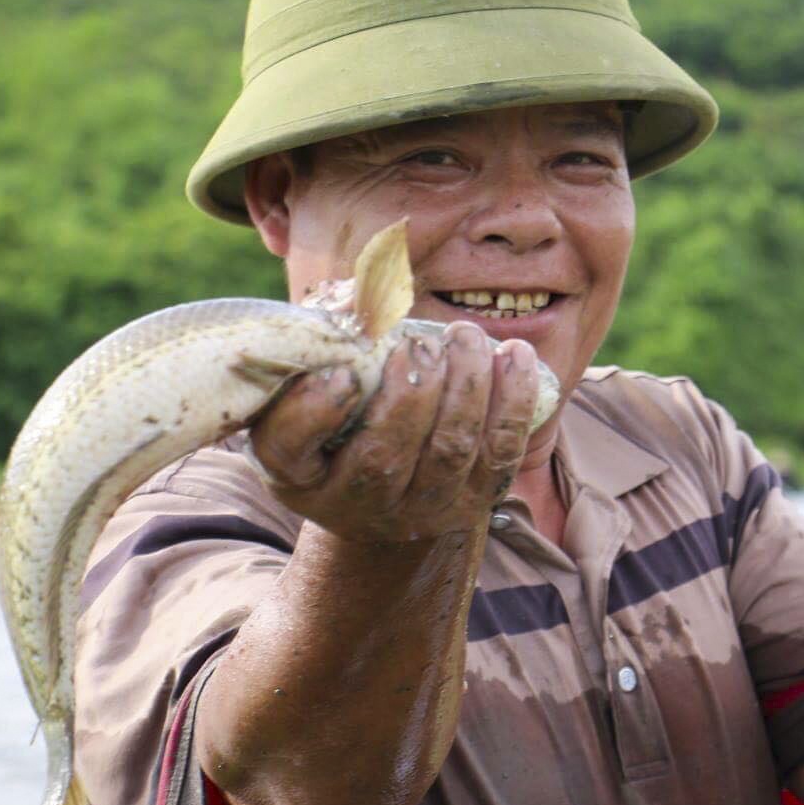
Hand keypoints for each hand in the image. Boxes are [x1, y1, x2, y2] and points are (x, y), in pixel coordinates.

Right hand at [248, 322, 541, 542]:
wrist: (386, 502)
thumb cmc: (341, 425)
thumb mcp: (313, 394)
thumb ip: (325, 349)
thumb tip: (360, 297)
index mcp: (298, 472)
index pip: (288, 449)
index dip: (312, 413)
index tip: (340, 375)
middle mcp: (355, 501)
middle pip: (383, 456)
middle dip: (410, 392)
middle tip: (421, 345)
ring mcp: (420, 507)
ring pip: (449, 451)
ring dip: (465, 386)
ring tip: (464, 336)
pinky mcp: (475, 499)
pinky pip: (503, 452)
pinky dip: (514, 401)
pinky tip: (515, 355)